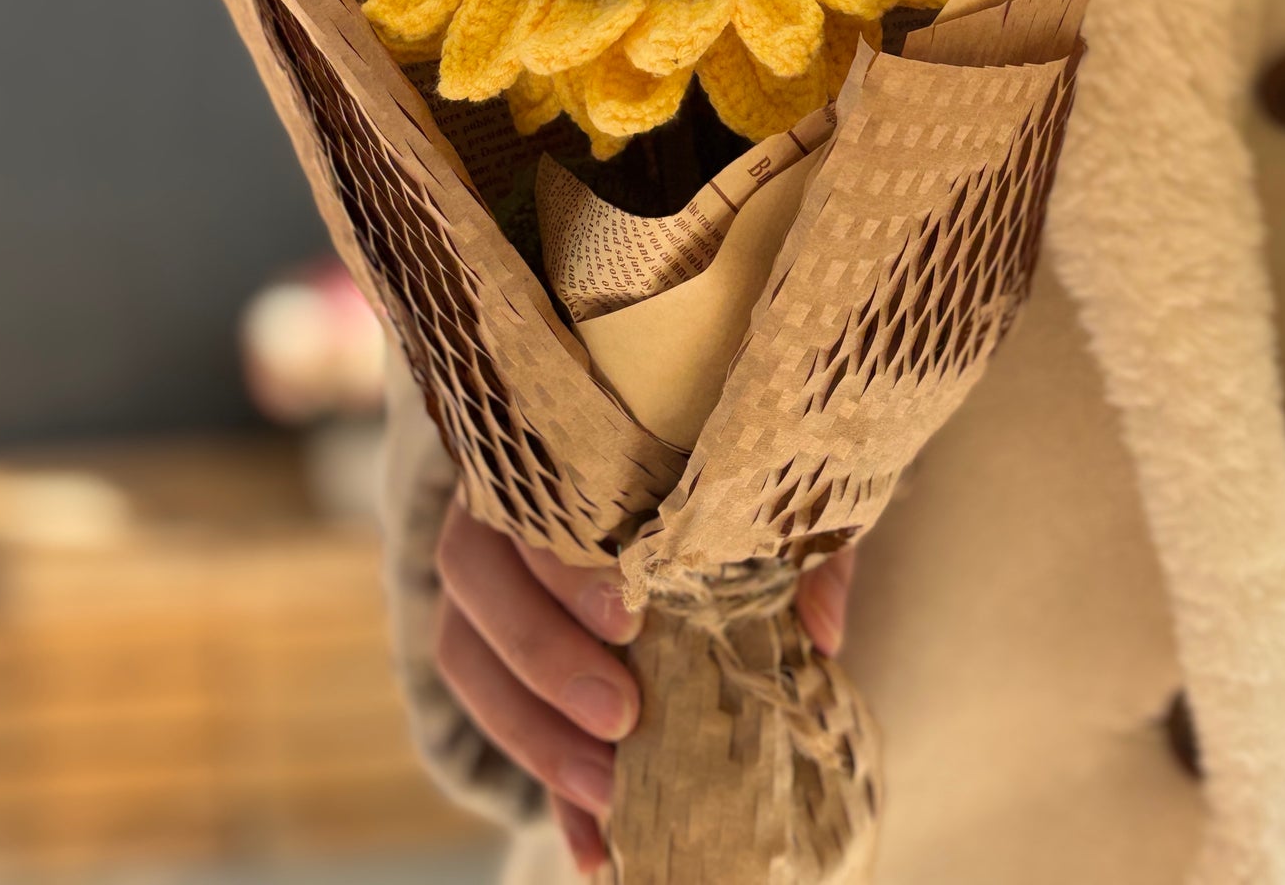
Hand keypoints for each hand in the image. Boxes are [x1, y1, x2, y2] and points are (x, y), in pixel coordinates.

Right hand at [434, 497, 855, 874]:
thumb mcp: (762, 496)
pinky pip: (489, 716)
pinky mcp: (488, 646)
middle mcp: (494, 499)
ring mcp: (480, 572)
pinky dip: (541, 783)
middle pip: (472, 571)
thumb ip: (792, 545)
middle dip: (543, 652)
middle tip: (622, 714)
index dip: (564, 561)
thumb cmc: (716, 475)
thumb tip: (821, 634)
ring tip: (607, 789)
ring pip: (462, 648)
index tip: (630, 618)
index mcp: (552, 440)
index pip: (528, 491)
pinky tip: (593, 845)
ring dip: (529, 729)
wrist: (672, 483)